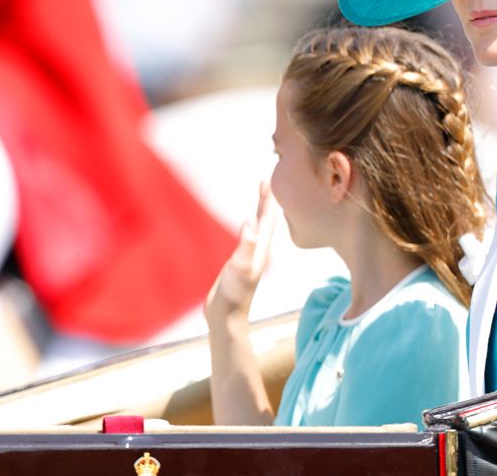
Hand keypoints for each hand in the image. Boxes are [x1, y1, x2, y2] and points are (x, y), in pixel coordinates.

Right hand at [205, 181, 277, 324]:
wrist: (227, 318)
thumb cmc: (233, 295)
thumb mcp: (240, 268)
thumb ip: (247, 247)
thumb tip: (250, 222)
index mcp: (261, 248)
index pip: (267, 218)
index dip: (268, 198)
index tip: (268, 178)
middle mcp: (259, 250)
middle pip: (266, 219)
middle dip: (266, 199)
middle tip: (266, 179)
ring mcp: (250, 256)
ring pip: (258, 227)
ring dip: (260, 210)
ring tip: (262, 195)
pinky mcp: (241, 262)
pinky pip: (249, 237)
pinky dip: (250, 225)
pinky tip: (248, 224)